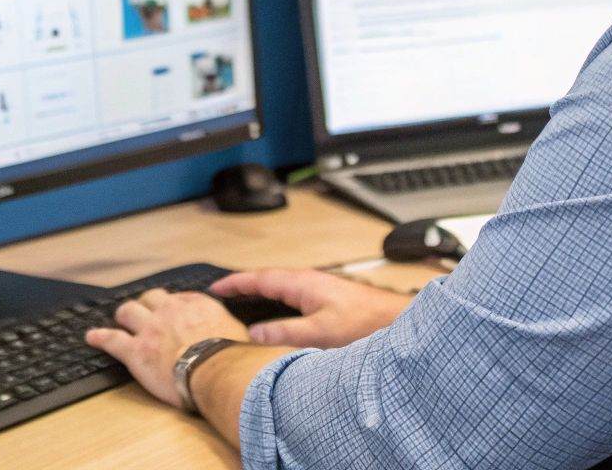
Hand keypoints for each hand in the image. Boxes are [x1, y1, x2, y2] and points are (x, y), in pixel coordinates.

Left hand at [84, 289, 249, 407]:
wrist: (217, 372)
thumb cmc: (232, 357)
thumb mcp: (240, 334)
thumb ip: (232, 329)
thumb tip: (242, 338)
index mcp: (196, 305)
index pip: (179, 297)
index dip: (172, 305)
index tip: (172, 310)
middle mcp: (170, 311)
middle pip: (150, 298)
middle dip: (146, 304)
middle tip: (144, 311)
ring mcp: (150, 329)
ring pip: (128, 311)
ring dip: (124, 315)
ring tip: (121, 319)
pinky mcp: (135, 351)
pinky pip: (111, 339)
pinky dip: (100, 337)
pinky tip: (92, 337)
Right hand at [210, 268, 412, 347]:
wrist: (396, 321)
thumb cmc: (365, 323)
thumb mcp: (320, 332)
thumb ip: (285, 332)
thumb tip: (254, 334)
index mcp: (302, 283)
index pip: (260, 278)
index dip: (235, 283)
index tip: (215, 287)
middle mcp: (309, 281)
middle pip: (268, 278)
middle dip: (244, 284)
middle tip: (223, 292)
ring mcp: (319, 288)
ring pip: (281, 285)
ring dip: (260, 290)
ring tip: (242, 299)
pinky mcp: (327, 298)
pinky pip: (292, 293)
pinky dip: (276, 298)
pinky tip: (278, 310)